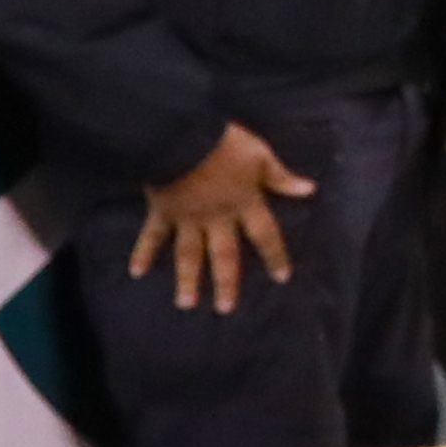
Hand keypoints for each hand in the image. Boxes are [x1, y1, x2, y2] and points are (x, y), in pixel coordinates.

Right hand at [130, 122, 312, 312]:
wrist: (182, 137)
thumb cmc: (224, 144)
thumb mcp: (260, 155)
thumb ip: (281, 177)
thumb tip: (309, 190)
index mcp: (244, 204)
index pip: (265, 235)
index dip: (275, 255)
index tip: (282, 278)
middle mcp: (217, 218)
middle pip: (224, 255)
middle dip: (226, 283)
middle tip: (226, 309)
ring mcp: (187, 218)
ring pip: (188, 254)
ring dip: (187, 279)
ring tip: (186, 304)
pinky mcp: (162, 212)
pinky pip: (151, 236)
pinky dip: (142, 253)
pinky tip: (136, 272)